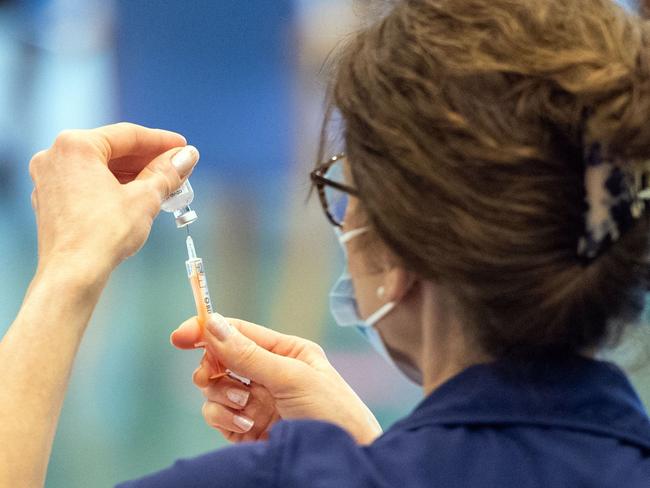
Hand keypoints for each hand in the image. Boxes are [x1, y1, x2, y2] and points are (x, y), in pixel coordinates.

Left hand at [29, 123, 196, 277]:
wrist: (73, 274)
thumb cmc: (103, 234)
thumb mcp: (145, 198)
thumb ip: (167, 172)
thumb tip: (187, 156)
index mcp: (76, 146)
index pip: (127, 135)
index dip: (161, 142)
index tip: (182, 147)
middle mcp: (55, 156)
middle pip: (112, 150)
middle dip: (147, 160)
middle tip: (177, 167)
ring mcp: (49, 179)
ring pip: (99, 168)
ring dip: (132, 174)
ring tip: (163, 184)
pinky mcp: (51, 201)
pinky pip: (87, 183)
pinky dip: (112, 187)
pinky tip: (137, 197)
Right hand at [171, 313, 382, 444]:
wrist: (341, 462)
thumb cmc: (333, 413)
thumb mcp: (292, 377)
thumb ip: (250, 354)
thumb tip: (213, 325)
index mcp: (285, 351)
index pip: (239, 332)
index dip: (207, 330)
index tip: (179, 336)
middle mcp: (268, 373)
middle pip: (220, 359)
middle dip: (212, 367)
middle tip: (212, 375)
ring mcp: (256, 401)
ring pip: (214, 388)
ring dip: (222, 396)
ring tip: (245, 408)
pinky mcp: (245, 428)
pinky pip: (217, 414)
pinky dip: (224, 418)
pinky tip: (246, 426)